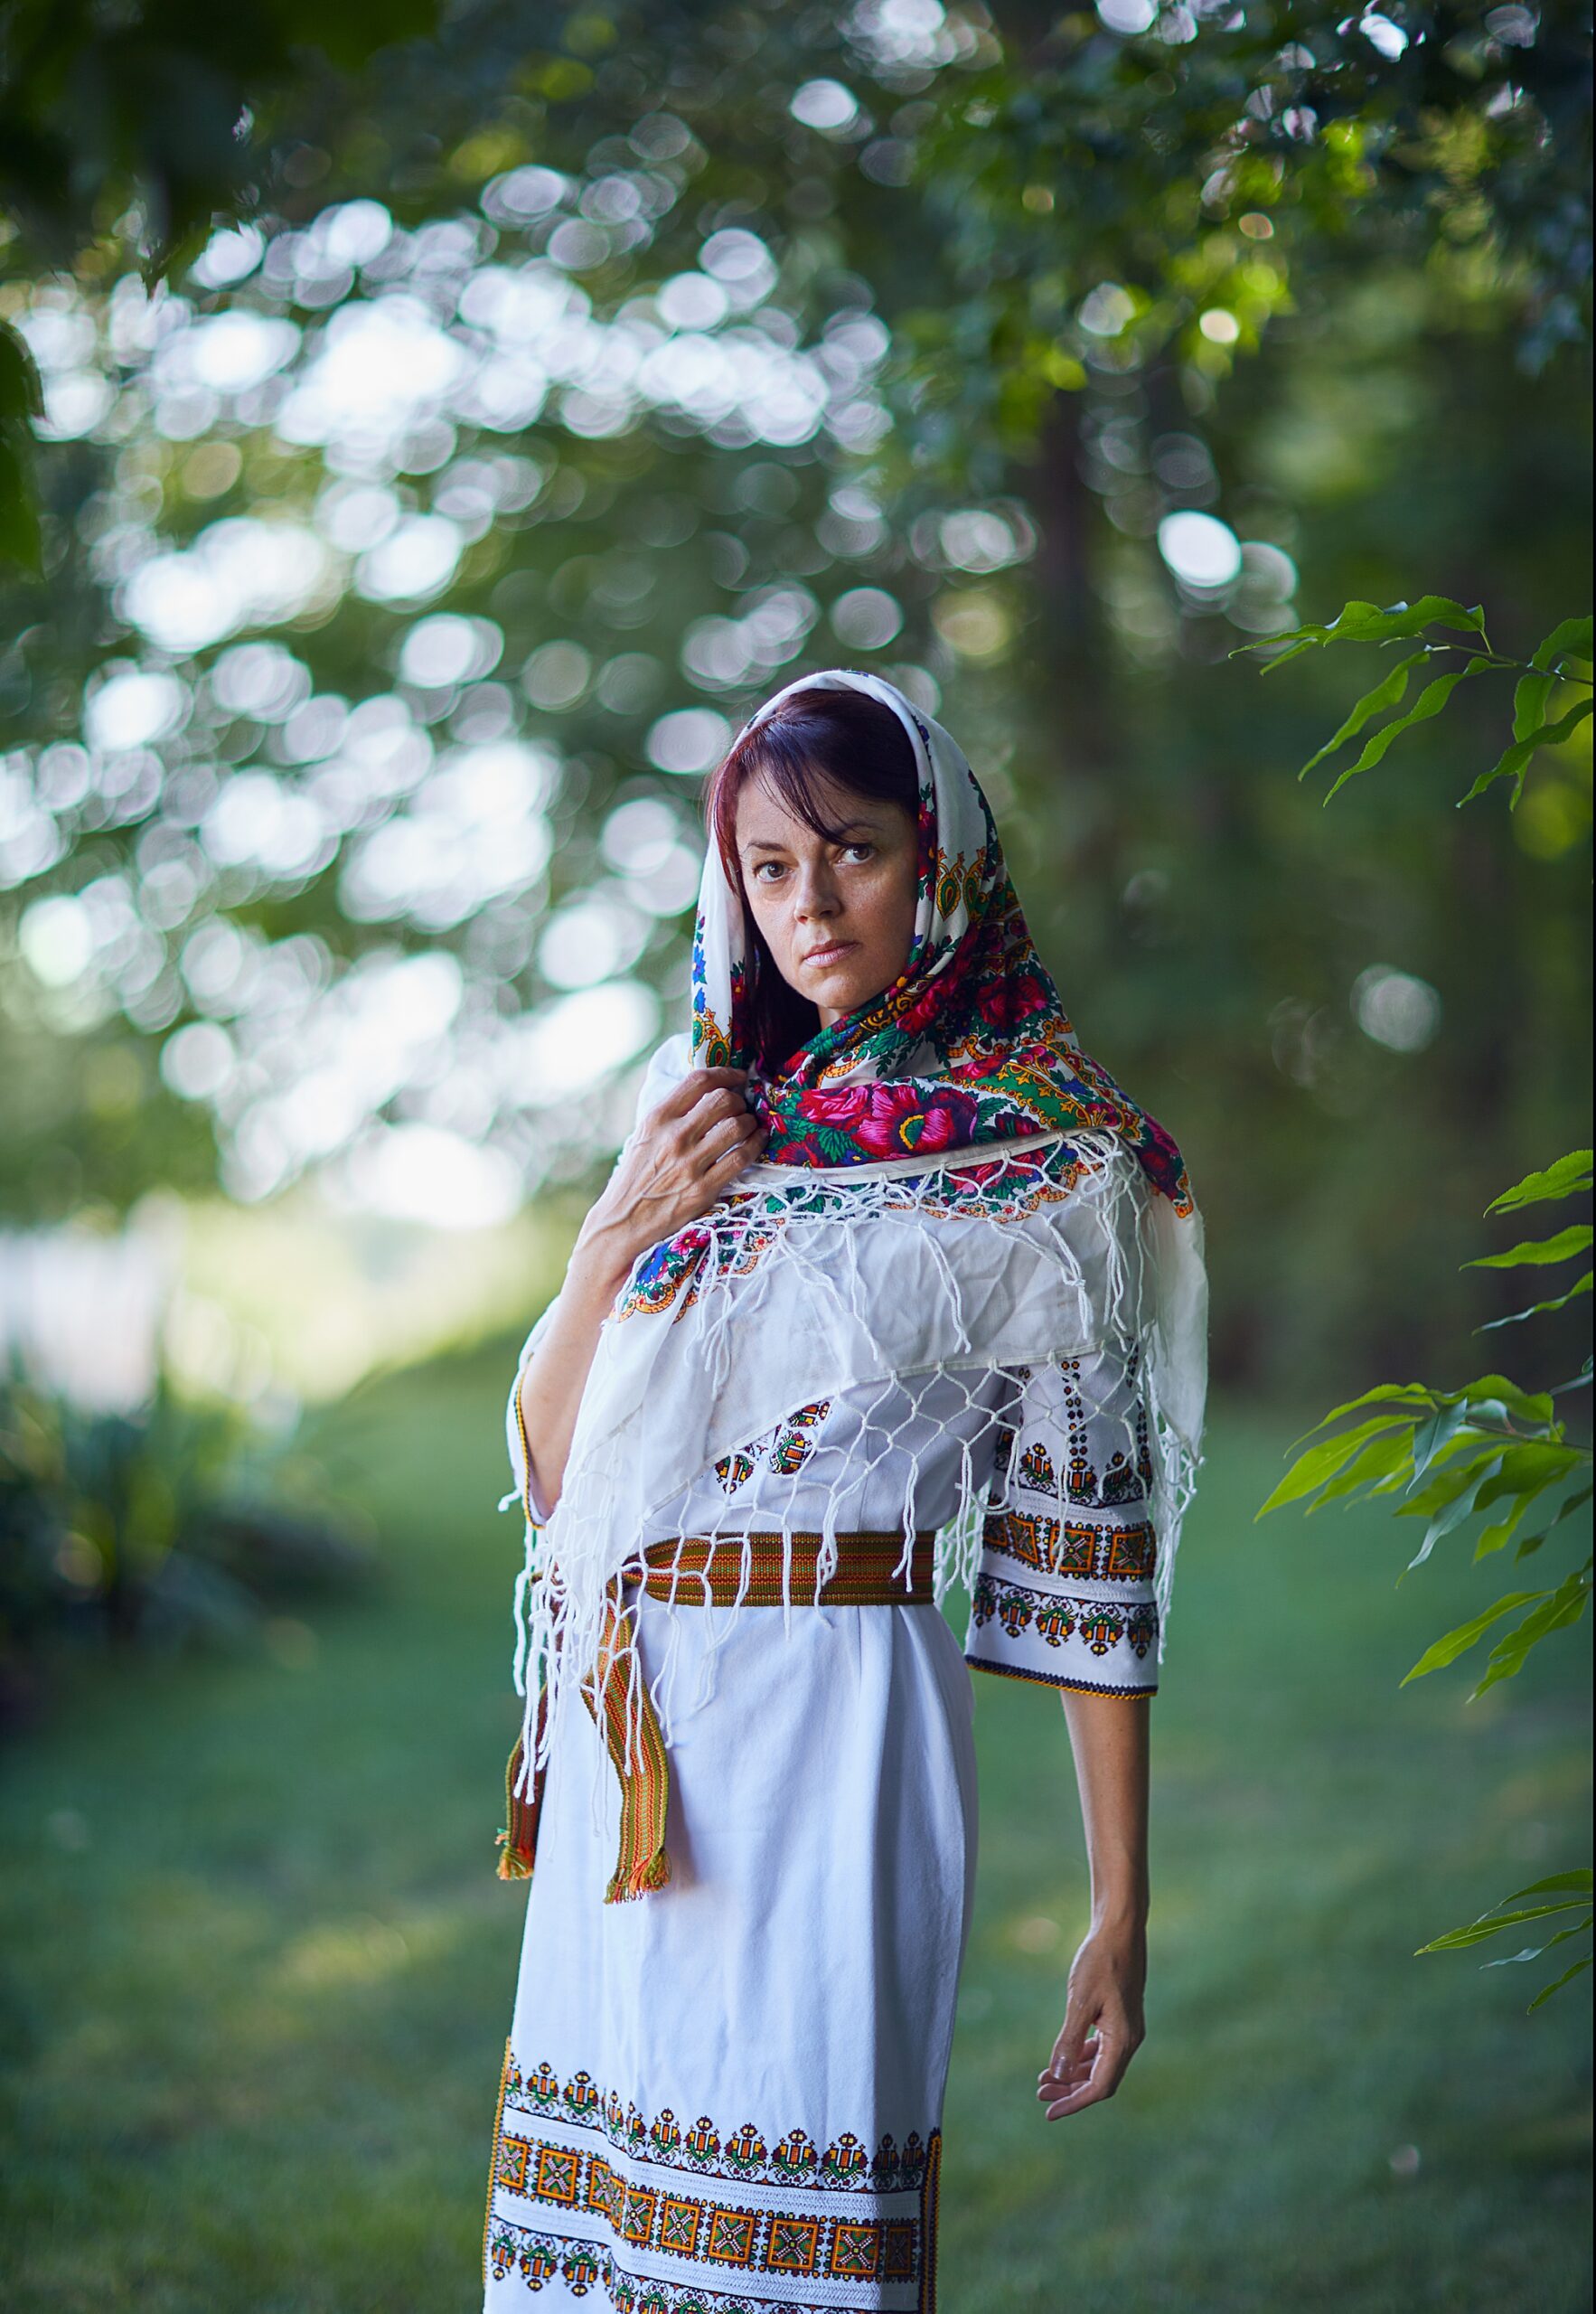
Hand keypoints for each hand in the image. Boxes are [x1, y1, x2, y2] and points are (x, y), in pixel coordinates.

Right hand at [576, 1066, 766, 1285]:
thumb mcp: (644, 1136)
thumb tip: (708, 1094)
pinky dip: (756, 1145)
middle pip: (723, 1100)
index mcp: (657, 1118)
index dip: (726, 1073)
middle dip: (740, 1100)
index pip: (699, 1080)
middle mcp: (674, 1136)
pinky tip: (758, 1142)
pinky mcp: (703, 1188)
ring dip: (750, 1122)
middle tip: (743, 1108)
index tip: (738, 1076)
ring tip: (751, 1126)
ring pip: (737, 1126)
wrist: (622, 1221)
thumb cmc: (635, 1178)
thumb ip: (671, 1115)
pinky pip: (741, 1157)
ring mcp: (689, 1163)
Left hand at [1036, 1921, 1145, 2119]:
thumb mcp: (1079, 2001)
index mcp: (1123, 2040)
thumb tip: (1058, 2076)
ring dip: (1073, 2074)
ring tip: (1045, 2078)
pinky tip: (1063, 2056)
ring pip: (1100, 2065)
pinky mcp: (1121, 2018)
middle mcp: (1129, 2040)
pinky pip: (1102, 2048)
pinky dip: (1082, 2056)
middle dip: (1069, 2090)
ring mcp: (1127, 2029)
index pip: (1099, 2087)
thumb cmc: (1100, 1961)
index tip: (1049, 2111)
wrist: (1119, 1929)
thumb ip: (1069, 2040)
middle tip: (1040, 2094)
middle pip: (1099, 2080)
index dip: (1073, 2102)